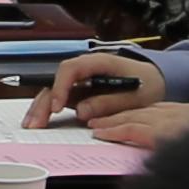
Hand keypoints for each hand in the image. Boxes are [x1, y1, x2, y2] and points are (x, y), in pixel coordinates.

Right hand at [28, 48, 159, 130]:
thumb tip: (81, 112)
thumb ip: (108, 103)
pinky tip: (38, 122)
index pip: (71, 69)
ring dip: (41, 108)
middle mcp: (85, 70)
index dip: (61, 87)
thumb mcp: (134, 96)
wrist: (157, 82)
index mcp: (99, 62)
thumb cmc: (148, 85)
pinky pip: (59, 100)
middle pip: (56, 81)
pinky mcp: (79, 93)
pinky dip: (48, 111)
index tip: (57, 106)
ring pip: (53, 91)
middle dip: (44, 102)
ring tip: (31, 126)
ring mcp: (80, 81)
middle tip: (36, 123)